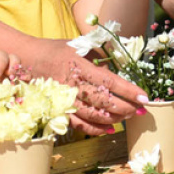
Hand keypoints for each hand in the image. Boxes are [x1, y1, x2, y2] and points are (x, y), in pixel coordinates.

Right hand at [22, 39, 146, 135]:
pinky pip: (78, 125)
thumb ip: (101, 54)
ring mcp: (63, 99)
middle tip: (140, 110)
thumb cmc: (58, 50)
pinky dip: (95, 129)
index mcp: (78, 65)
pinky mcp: (58, 110)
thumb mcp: (80, 45)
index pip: (108, 81)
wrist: (29, 58)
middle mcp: (70, 84)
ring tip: (128, 116)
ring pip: (92, 116)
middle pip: (102, 102)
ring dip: (114, 118)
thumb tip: (124, 65)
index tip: (144, 97)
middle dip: (125, 108)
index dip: (128, 91)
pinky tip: (110, 128)